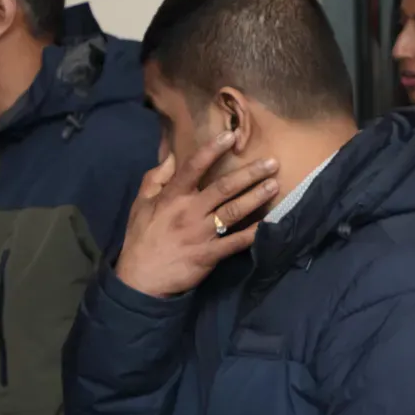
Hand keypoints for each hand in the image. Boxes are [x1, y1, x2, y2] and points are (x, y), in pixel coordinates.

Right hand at [115, 132, 278, 297]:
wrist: (140, 279)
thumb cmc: (142, 237)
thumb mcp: (140, 204)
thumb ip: (155, 178)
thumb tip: (171, 154)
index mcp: (172, 197)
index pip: (193, 167)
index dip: (211, 150)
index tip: (230, 136)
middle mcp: (189, 211)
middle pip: (223, 188)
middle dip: (249, 173)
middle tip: (272, 162)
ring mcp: (201, 234)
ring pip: (234, 211)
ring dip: (256, 197)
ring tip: (274, 185)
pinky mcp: (209, 255)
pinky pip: (236, 242)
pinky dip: (254, 233)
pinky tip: (271, 223)